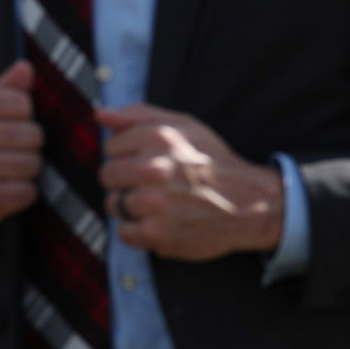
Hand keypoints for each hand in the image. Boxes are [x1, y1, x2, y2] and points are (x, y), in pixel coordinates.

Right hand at [0, 60, 42, 254]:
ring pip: (34, 163)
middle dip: (26, 149)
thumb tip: (26, 67)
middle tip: (3, 159)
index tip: (3, 131)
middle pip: (33, 134)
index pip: (21, 103)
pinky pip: (28, 191)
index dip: (22, 119)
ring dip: (25, 175)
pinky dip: (21, 197)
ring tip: (1, 177)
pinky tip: (1, 195)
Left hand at [97, 103, 282, 260]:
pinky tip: (160, 222)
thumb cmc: (213, 163)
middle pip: (107, 175)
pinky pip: (123, 232)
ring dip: (131, 206)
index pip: (111, 146)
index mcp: (159, 137)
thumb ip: (138, 116)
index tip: (150, 161)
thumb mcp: (185, 126)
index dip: (129, 154)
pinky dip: (138, 231)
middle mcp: (155, 168)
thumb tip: (99, 115)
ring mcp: (154, 203)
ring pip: (113, 204)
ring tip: (159, 203)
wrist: (250, 204)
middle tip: (154, 184)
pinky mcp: (156, 234)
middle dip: (126, 179)